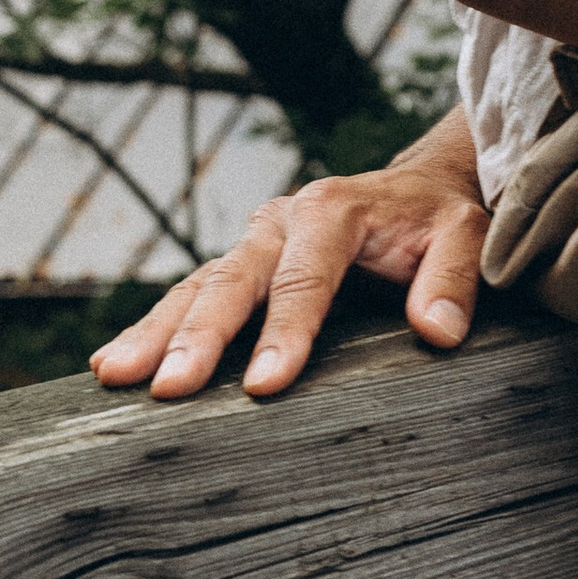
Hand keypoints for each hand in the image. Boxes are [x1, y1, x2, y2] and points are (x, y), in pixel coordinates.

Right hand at [89, 115, 488, 402]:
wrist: (418, 190)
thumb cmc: (438, 220)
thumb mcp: (465, 235)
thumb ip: (452, 279)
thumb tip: (436, 331)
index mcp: (334, 211)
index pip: (306, 280)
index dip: (286, 332)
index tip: (266, 386)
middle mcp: (282, 220)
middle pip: (235, 281)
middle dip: (199, 336)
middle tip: (168, 388)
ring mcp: (254, 243)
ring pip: (198, 287)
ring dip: (156, 332)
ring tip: (116, 376)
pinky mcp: (240, 264)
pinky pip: (190, 294)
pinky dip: (153, 327)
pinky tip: (113, 364)